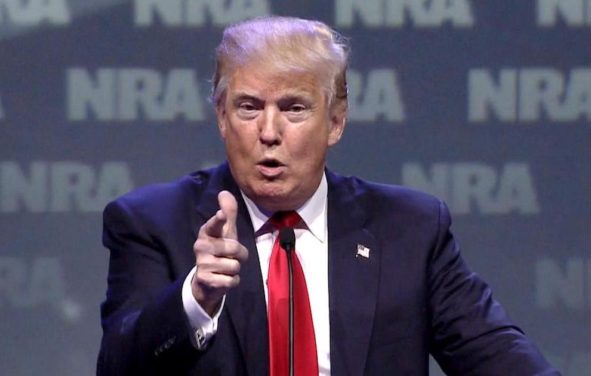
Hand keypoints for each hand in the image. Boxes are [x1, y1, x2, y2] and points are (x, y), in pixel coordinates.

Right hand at [192, 191, 247, 315]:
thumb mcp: (226, 232)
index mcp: (207, 232)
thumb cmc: (220, 250)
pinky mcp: (205, 279)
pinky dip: (232, 281)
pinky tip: (223, 279)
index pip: (214, 225)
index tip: (221, 215)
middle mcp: (201, 246)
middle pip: (234, 248)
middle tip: (231, 257)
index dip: (219, 220)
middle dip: (240, 255)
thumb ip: (228, 213)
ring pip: (235, 266)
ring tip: (225, 268)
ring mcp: (202, 263)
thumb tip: (224, 192)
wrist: (207, 280)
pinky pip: (232, 280)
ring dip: (235, 269)